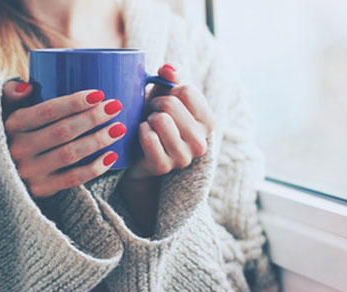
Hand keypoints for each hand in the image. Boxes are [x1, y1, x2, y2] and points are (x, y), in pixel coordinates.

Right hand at [2, 81, 126, 197]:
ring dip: (98, 140)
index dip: (74, 102)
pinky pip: (73, 179)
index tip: (99, 94)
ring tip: (119, 128)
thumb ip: (10, 92)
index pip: (47, 111)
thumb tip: (28, 87)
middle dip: (92, 118)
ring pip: (70, 154)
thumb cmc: (16, 132)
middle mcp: (19, 149)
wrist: (4, 170)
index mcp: (12, 125)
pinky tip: (112, 156)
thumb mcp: (6, 109)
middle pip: (63, 132)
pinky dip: (95, 168)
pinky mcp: (42, 189)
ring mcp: (30, 172)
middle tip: (115, 107)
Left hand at [124, 64, 214, 179]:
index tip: (165, 101)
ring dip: (148, 118)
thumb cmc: (155, 118)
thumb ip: (171, 77)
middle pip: (171, 104)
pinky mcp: (163, 167)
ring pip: (160, 120)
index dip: (169, 91)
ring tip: (149, 125)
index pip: (187, 90)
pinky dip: (140, 131)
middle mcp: (201, 143)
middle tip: (153, 114)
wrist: (138, 151)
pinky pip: (148, 137)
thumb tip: (168, 69)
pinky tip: (143, 137)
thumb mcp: (166, 94)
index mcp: (208, 122)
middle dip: (155, 104)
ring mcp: (183, 157)